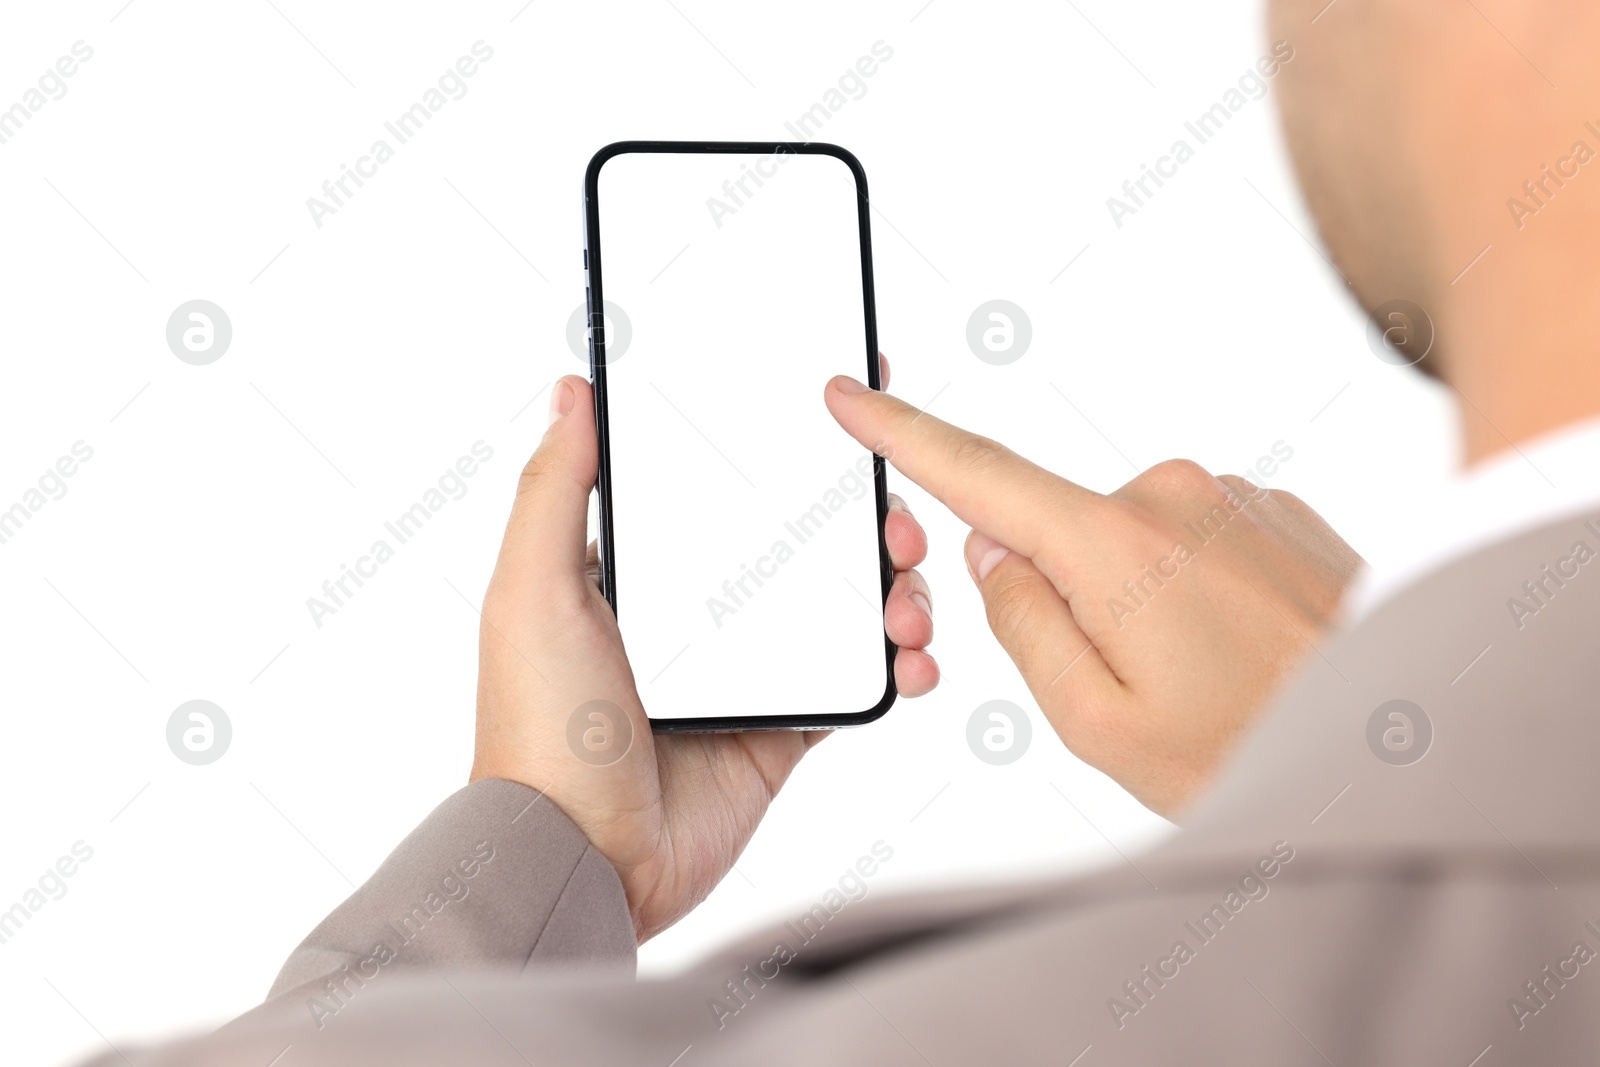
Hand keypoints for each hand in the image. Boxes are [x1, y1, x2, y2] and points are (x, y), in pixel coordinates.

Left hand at [471, 359, 937, 941]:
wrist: (584, 862)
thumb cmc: (540, 729)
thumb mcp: (531, 591)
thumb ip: (555, 489)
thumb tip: (573, 392)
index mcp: (640, 569)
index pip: (724, 484)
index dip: (781, 444)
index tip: (840, 409)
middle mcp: (699, 611)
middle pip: (801, 537)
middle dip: (860, 515)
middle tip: (893, 514)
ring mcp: (747, 670)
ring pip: (842, 601)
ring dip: (891, 585)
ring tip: (906, 596)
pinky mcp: (784, 727)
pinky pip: (856, 681)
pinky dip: (898, 663)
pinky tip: (911, 655)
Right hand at [824, 376, 1361, 815]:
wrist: (1408, 746)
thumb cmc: (1258, 751)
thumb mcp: (1099, 724)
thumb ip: (1023, 624)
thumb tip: (995, 551)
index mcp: (1113, 545)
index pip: (978, 473)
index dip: (901, 433)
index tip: (851, 393)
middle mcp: (1173, 493)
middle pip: (1062, 535)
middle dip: (1071, 602)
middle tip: (1140, 689)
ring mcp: (1234, 495)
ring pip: (1131, 546)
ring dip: (1143, 605)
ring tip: (1212, 683)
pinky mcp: (1278, 508)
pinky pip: (1193, 545)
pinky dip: (1196, 595)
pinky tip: (1246, 656)